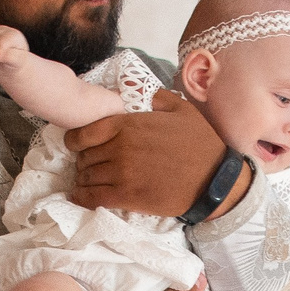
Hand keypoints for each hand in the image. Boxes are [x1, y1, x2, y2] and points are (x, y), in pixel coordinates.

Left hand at [67, 91, 245, 217]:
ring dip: (84, 179)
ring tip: (89, 180)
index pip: (84, 132)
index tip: (78, 144)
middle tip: (90, 164)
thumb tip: (139, 93)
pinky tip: (80, 196)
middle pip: (85, 156)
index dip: (75, 140)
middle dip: (84, 160)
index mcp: (129, 125)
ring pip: (87, 177)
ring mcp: (122, 173)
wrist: (214, 179)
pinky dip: (82, 197)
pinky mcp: (127, 197)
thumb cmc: (201, 143)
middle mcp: (121, 148)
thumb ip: (155, 98)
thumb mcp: (181, 109)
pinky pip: (93, 197)